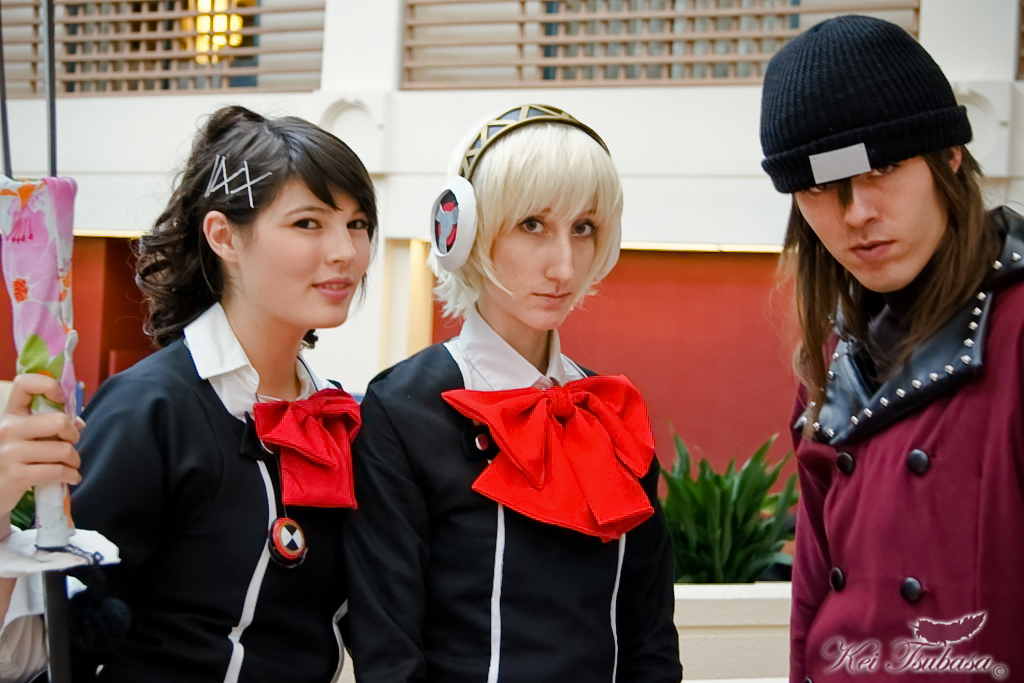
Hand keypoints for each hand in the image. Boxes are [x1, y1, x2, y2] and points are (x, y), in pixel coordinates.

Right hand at [0, 374, 82, 517]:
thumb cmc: (12, 461)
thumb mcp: (22, 438)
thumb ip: (47, 425)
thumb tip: (79, 422)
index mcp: (9, 415)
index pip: (25, 384)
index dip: (49, 385)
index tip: (62, 400)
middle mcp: (6, 430)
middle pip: (59, 421)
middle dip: (73, 435)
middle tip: (70, 444)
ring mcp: (9, 453)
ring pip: (63, 450)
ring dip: (74, 460)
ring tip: (70, 465)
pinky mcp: (16, 477)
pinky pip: (58, 471)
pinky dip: (71, 476)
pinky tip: (71, 478)